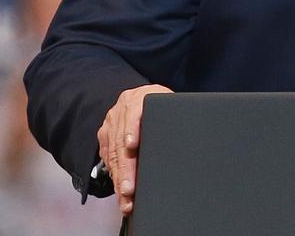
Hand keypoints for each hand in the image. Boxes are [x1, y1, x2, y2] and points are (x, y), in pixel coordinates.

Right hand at [98, 84, 172, 215]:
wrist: (140, 97)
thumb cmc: (162, 104)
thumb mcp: (169, 106)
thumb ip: (173, 120)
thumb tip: (189, 140)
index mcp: (140, 99)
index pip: (134, 114)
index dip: (133, 130)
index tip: (132, 145)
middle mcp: (122, 110)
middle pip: (122, 142)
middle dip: (125, 169)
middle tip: (129, 190)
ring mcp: (111, 123)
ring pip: (114, 154)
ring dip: (119, 179)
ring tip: (126, 198)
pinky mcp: (105, 135)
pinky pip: (107, 159)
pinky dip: (114, 177)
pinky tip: (119, 191)